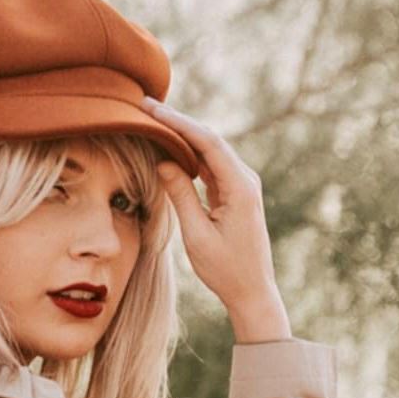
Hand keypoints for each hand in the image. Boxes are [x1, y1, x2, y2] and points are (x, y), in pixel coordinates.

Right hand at [138, 96, 284, 315]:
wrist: (252, 290)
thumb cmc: (225, 269)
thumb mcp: (196, 235)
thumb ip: (181, 196)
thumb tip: (164, 162)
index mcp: (240, 187)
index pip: (207, 142)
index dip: (178, 122)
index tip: (152, 109)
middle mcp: (245, 179)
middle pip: (209, 139)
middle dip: (178, 122)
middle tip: (146, 106)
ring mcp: (242, 184)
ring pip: (210, 150)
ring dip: (183, 135)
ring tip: (154, 121)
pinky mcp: (236, 192)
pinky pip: (211, 166)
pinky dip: (190, 155)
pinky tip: (170, 147)